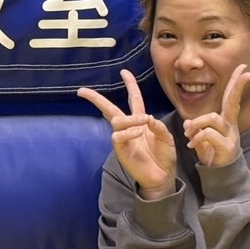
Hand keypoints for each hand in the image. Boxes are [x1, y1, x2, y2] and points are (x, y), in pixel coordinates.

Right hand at [77, 69, 177, 198]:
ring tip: (143, 122)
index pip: (134, 99)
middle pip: (109, 109)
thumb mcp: (167, 137)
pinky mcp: (121, 150)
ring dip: (130, 118)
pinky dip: (128, 132)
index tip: (124, 72)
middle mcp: (129, 128)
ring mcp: (123, 139)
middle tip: (82, 91)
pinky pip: (117, 136)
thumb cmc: (164, 156)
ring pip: (116, 121)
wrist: (162, 176)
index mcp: (141, 122)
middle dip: (96, 99)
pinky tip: (138, 133)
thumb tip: (146, 116)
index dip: (130, 85)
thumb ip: (158, 125)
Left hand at [181, 63, 249, 166]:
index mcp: (226, 120)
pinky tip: (192, 145)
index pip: (230, 97)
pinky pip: (209, 134)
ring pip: (212, 118)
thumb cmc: (212, 153)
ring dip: (197, 124)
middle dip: (239, 85)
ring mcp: (230, 135)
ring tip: (188, 134)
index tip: (244, 68)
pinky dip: (198, 137)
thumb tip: (187, 123)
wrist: (220, 175)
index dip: (236, 82)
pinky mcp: (227, 146)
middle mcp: (231, 125)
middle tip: (246, 73)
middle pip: (234, 101)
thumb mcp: (202, 138)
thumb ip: (196, 128)